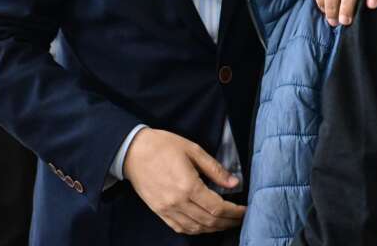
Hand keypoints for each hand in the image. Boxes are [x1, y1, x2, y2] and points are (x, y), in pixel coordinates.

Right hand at [122, 128, 244, 234]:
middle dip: (228, 222)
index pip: (217, 207)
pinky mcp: (159, 211)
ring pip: (196, 228)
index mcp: (188, 186)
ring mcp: (167, 209)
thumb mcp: (193, 150)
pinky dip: (196, 230)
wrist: (132, 151)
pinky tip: (205, 225)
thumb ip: (214, 168)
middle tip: (240, 218)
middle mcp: (178, 202)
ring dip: (214, 228)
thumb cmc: (163, 146)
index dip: (234, 212)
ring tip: (226, 222)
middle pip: (209, 221)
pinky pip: (181, 228)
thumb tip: (233, 183)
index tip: (244, 210)